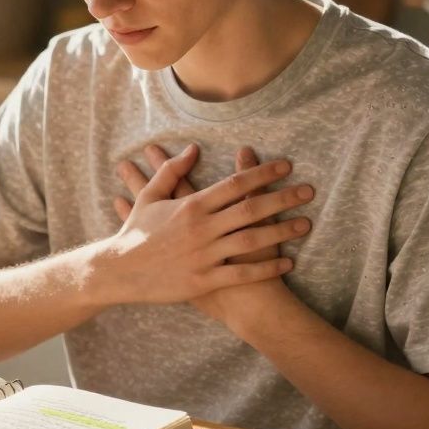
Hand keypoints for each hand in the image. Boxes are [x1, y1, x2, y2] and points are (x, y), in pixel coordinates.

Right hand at [98, 143, 313, 305]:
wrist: (120, 271)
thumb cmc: (135, 232)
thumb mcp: (149, 197)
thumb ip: (172, 171)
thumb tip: (193, 149)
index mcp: (191, 205)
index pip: (236, 184)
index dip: (263, 172)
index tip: (286, 166)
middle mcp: (202, 228)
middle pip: (251, 209)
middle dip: (284, 198)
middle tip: (309, 191)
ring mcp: (204, 255)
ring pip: (252, 240)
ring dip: (282, 232)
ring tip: (306, 224)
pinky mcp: (204, 280)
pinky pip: (242, 274)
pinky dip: (266, 268)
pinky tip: (287, 262)